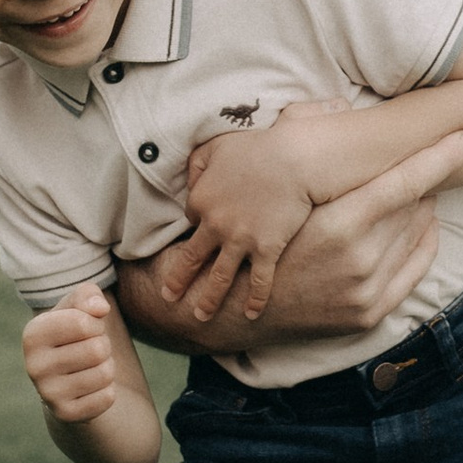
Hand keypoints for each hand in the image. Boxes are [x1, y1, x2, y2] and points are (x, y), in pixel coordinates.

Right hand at [22, 283, 122, 425]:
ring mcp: (48, 394)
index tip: (85, 329)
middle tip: (89, 351)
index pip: (83, 323)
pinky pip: (107, 397)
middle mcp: (34, 366)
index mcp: (32, 335)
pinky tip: (89, 388)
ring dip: (106, 367)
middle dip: (103, 346)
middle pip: (98, 349)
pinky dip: (107, 390)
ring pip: (105, 373)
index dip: (95, 323)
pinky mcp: (65, 415)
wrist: (65, 378)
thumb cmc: (73, 334)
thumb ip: (88, 295)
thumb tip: (100, 308)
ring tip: (90, 367)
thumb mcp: (77, 307)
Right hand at [124, 131, 462, 351]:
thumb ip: (307, 145)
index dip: (437, 158)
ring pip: (416, 235)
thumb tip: (343, 104)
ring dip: (422, 208)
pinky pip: (415, 270)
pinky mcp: (369, 314)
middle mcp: (357, 262)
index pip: (403, 184)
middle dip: (423, 180)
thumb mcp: (274, 190)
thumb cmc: (250, 236)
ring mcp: (365, 292)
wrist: (229, 309)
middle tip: (430, 157)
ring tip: (419, 188)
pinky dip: (423, 242)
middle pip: (413, 207)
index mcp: (335, 226)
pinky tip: (422, 224)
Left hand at [162, 123, 325, 328]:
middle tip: (167, 297)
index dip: (198, 222)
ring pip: (219, 279)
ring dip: (208, 300)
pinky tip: (251, 314)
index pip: (191, 219)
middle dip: (177, 281)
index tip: (206, 225)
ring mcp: (241, 241)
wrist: (294, 158)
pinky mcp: (267, 249)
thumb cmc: (258, 147)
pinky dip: (255, 300)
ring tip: (200, 316)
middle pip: (191, 259)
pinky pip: (258, 281)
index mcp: (201, 201)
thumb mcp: (216, 146)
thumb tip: (190, 183)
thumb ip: (197, 163)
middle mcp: (215, 226)